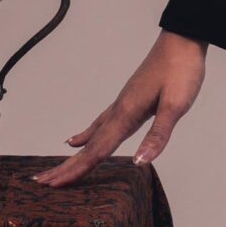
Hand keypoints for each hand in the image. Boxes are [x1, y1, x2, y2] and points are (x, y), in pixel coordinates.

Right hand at [31, 31, 208, 185]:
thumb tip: (139, 163)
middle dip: (66, 166)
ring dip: (74, 155)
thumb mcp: (176, 105)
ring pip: (91, 136)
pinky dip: (86, 135)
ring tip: (57, 169)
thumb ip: (157, 135)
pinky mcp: (128, 100)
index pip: (97, 150)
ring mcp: (121, 104)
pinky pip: (100, 124)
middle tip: (42, 183)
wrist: (182, 41)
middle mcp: (119, 110)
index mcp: (126, 114)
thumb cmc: (181, 70)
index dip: (77, 170)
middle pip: (88, 146)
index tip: (55, 185)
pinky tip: (78, 140)